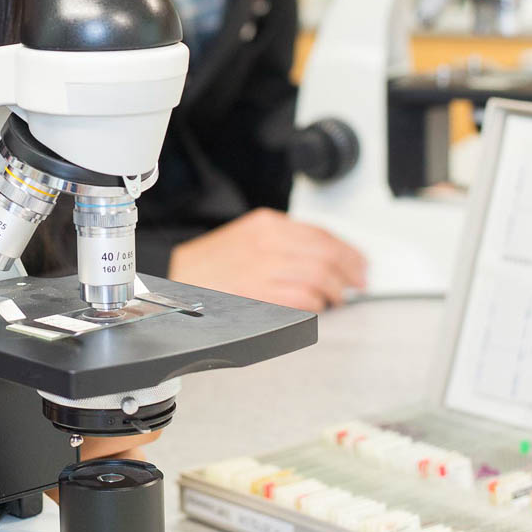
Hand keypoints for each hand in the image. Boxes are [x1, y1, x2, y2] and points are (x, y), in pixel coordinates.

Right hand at [167, 207, 365, 312]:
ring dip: (336, 290)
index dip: (348, 252)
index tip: (359, 263)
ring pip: (319, 278)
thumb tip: (322, 256)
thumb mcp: (246, 236)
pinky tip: (317, 306)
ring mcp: (265, 270)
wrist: (173, 280)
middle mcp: (268, 243)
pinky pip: (303, 300)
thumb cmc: (208, 264)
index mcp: (267, 225)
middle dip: (350, 271)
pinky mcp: (261, 296)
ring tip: (339, 297)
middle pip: (327, 256)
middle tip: (358, 282)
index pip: (323, 235)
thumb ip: (283, 241)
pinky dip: (317, 304)